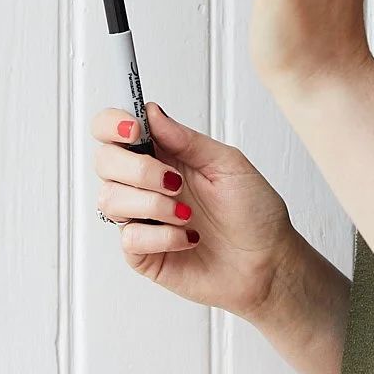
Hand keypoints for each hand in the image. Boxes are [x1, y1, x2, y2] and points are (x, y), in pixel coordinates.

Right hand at [90, 100, 298, 320]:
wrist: (269, 262)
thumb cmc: (255, 212)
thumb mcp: (227, 163)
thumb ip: (186, 139)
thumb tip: (151, 112)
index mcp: (164, 155)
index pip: (113, 130)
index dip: (112, 124)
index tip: (134, 129)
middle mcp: (146, 184)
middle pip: (104, 161)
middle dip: (138, 168)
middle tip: (174, 181)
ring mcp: (142, 219)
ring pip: (109, 199)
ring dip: (152, 203)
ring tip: (186, 214)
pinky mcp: (144, 253)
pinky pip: (130, 237)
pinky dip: (163, 236)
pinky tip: (188, 238)